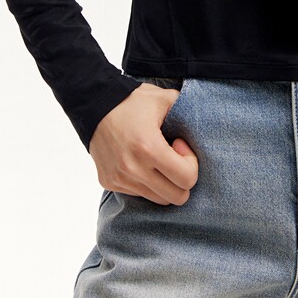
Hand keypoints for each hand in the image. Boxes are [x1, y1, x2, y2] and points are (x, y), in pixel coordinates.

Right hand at [89, 83, 198, 205]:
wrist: (94, 105)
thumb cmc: (133, 101)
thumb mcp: (164, 99)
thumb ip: (186, 110)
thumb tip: (203, 124)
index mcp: (148, 148)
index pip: (187, 179)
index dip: (191, 163)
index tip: (179, 144)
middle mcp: (133, 169)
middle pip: (176, 197)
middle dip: (181, 179)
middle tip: (173, 157)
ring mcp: (120, 178)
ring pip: (158, 199)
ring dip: (164, 183)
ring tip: (157, 160)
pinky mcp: (109, 182)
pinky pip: (139, 194)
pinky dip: (146, 183)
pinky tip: (141, 162)